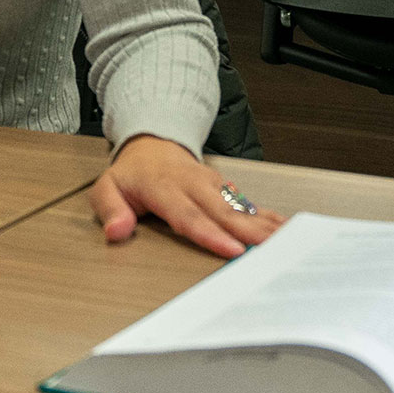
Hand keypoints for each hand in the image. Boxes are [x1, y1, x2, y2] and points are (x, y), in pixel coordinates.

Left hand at [89, 135, 284, 258]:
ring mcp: (212, 184)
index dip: (212, 234)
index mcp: (164, 186)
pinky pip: (248, 204)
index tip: (232, 249)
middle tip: (271, 248)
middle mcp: (193, 184)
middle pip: (224, 211)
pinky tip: (286, 229)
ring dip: (264, 224)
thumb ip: (110, 210)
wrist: (151, 142)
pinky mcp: (224, 187)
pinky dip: (268, 216)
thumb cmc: (132, 173)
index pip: (189, 215)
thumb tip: (117, 231)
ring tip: (287, 240)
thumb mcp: (106, 187)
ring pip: (240, 206)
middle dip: (249, 232)